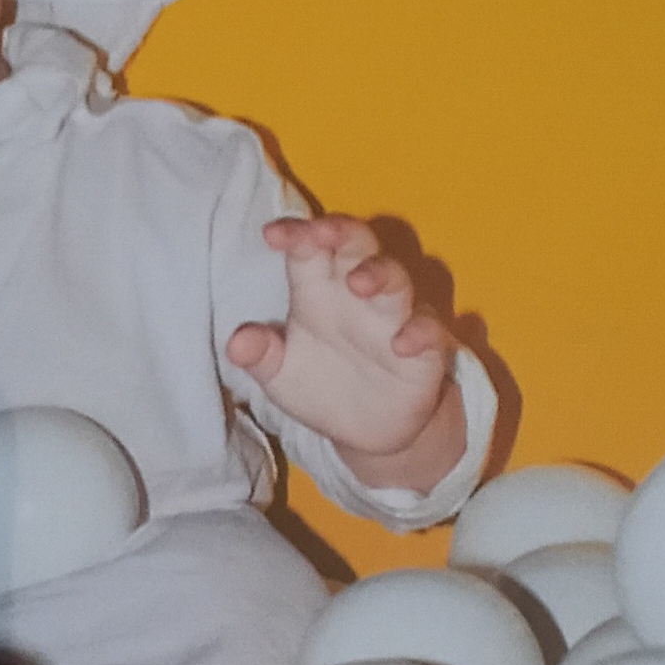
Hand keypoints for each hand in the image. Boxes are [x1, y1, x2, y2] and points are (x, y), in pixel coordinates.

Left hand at [226, 216, 456, 466]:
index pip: (306, 248)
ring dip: (379, 274)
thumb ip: (260, 356)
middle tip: (323, 232)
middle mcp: (356, 292)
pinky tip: (402, 345)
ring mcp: (394, 316)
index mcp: (316, 289)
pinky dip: (419, 332)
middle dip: (341, 232)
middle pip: (355, 245)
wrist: (367, 432)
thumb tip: (236, 344)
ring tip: (360, 283)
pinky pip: (429, 329)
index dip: (294, 234)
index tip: (272, 235)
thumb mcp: (280, 376)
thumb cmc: (319, 386)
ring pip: (395, 278)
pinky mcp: (425, 347)